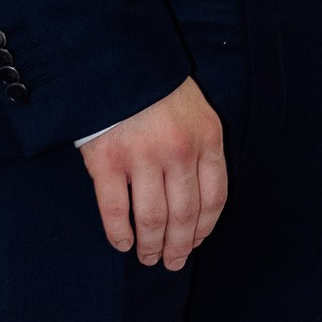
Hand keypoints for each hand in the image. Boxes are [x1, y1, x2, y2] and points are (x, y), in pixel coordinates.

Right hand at [79, 80, 226, 269]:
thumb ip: (201, 149)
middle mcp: (179, 151)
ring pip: (152, 217)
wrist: (115, 60)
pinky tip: (122, 244)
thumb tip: (198, 202)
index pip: (214, 197)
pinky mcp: (107, 161)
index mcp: (207, 138)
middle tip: (171, 262)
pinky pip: (115, 210)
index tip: (195, 243)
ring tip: (147, 257)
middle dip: (179, 245)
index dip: (204, 228)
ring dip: (151, 245)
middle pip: (185, 214)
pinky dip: (119, 233)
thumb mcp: (196, 111)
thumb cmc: (157, 89)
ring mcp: (142, 157)